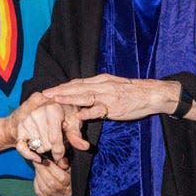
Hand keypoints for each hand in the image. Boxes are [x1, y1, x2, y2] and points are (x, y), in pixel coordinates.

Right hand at [15, 100, 89, 163]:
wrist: (40, 107)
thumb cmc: (62, 113)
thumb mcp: (72, 120)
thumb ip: (76, 134)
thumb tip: (85, 147)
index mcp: (52, 108)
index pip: (54, 137)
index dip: (59, 149)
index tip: (61, 155)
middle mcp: (37, 113)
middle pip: (46, 144)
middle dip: (53, 148)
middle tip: (56, 143)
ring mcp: (26, 121)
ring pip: (37, 147)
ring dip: (44, 149)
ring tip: (48, 142)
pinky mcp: (19, 129)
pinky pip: (22, 148)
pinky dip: (30, 155)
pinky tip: (38, 158)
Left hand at [33, 156, 71, 195]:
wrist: (66, 185)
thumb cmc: (67, 173)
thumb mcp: (68, 166)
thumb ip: (65, 163)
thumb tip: (62, 160)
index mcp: (71, 183)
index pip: (62, 177)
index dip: (52, 168)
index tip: (45, 160)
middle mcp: (65, 192)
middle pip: (51, 183)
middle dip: (42, 171)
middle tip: (37, 162)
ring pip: (44, 188)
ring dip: (38, 176)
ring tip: (37, 168)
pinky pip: (39, 193)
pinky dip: (36, 184)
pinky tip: (37, 176)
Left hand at [43, 74, 178, 121]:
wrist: (151, 94)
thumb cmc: (133, 92)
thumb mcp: (113, 86)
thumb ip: (99, 89)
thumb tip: (86, 93)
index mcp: (101, 80)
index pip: (78, 82)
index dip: (63, 86)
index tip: (50, 89)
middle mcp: (102, 85)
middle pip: (77, 87)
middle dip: (60, 90)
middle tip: (44, 94)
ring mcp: (107, 95)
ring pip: (84, 95)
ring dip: (68, 97)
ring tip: (55, 99)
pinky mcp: (114, 106)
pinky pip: (99, 109)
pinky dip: (88, 111)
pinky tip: (78, 114)